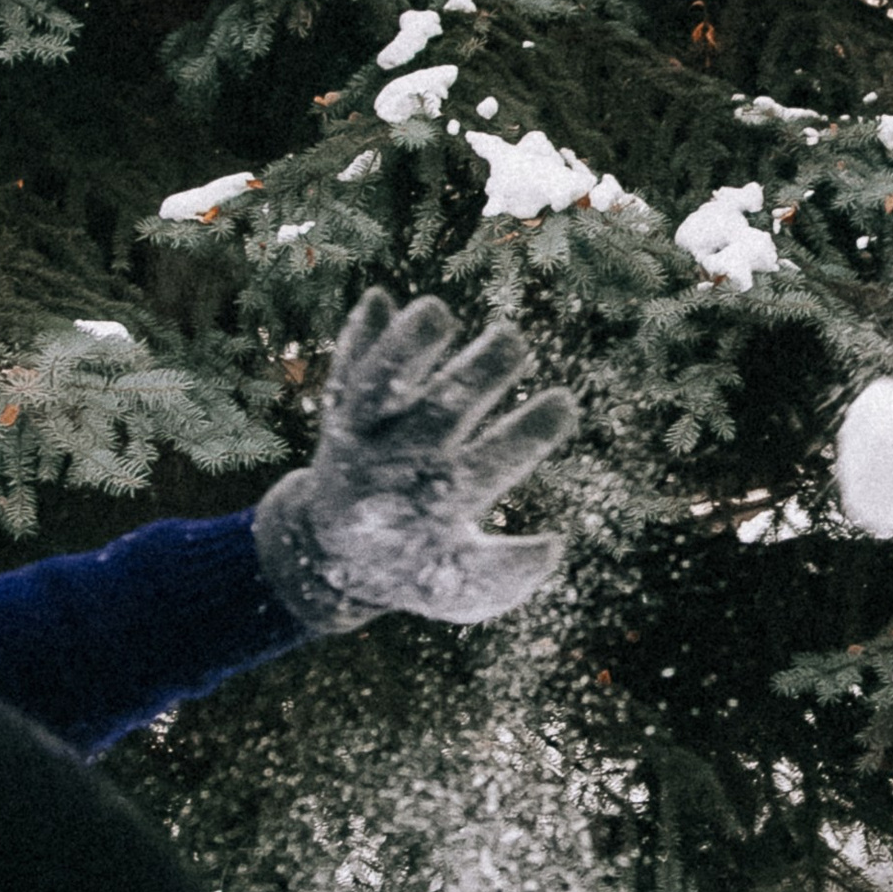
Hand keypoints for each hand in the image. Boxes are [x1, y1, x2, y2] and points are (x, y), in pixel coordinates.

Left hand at [253, 290, 579, 630]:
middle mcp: (397, 464)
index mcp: (436, 503)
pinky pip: (344, 373)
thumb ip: (508, 575)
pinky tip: (378, 299)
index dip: (528, 435)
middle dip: (475, 376)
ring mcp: (364, 434)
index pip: (489, 465)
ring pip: (376, 386)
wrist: (328, 557)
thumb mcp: (459, 591)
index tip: (564, 403)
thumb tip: (554, 546)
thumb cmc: (412, 568)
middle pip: (437, 412)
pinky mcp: (339, 411)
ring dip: (403, 347)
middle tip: (514, 342)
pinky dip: (356, 339)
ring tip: (437, 313)